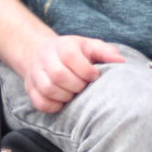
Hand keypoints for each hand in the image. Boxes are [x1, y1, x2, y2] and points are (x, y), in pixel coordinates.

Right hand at [13, 31, 129, 113]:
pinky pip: (40, 102)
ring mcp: (35, 74)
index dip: (85, 70)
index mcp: (62, 45)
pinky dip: (54, 106)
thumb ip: (105, 52)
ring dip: (65, 96)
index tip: (94, 76)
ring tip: (74, 94)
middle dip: (76, 85)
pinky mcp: (30, 89)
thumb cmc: (72, 52)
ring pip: (48, 89)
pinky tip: (63, 102)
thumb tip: (121, 61)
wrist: (41, 52)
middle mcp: (45, 57)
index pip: (70, 57)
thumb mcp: (89, 46)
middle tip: (84, 87)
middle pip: (58, 75)